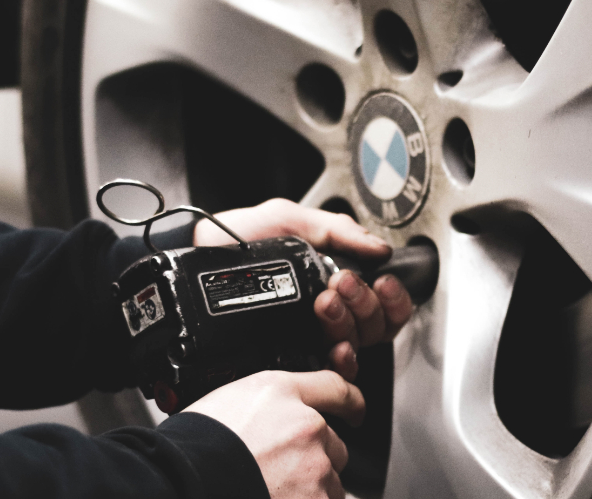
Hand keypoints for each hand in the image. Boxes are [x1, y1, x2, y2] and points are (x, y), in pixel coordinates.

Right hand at [185, 370, 364, 498]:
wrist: (180, 482)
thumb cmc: (192, 449)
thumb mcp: (224, 404)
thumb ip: (262, 409)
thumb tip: (272, 422)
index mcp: (280, 393)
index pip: (333, 387)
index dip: (349, 401)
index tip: (354, 410)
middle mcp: (305, 425)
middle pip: (333, 443)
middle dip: (315, 459)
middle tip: (278, 473)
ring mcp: (315, 467)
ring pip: (331, 481)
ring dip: (312, 489)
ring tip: (271, 492)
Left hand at [194, 199, 414, 379]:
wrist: (198, 255)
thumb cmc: (239, 237)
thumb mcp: (290, 220)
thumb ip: (337, 230)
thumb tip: (380, 247)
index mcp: (333, 281)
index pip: (382, 303)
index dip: (392, 296)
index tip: (381, 280)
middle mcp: (327, 314)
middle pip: (375, 326)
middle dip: (365, 302)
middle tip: (341, 281)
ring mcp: (310, 337)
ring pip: (357, 345)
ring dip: (349, 322)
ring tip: (325, 300)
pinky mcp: (290, 356)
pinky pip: (331, 371)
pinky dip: (342, 359)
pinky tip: (334, 345)